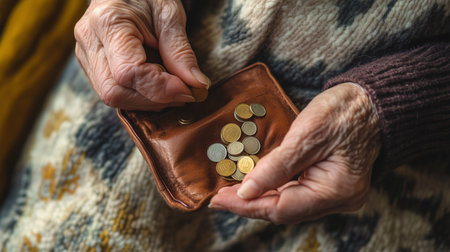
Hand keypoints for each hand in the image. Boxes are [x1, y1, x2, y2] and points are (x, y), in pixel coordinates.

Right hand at [74, 0, 209, 109]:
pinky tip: (157, 85)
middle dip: (153, 99)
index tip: (188, 90)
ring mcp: (87, 55)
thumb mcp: (169, 14)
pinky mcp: (92, 66)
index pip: (128, 72)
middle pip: (114, 91)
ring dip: (148, 100)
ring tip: (172, 86)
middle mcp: (90, 41)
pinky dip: (140, 96)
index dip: (160, 88)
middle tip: (183, 92)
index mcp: (108, 22)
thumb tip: (197, 84)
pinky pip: (114, 92)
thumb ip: (181, 51)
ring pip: (112, 96)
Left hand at [209, 83, 380, 223]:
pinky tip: (255, 184)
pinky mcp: (329, 185)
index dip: (247, 206)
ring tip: (230, 191)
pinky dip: (273, 190)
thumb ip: (276, 166)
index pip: (282, 209)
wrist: (371, 102)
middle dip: (249, 204)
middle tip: (219, 196)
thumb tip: (246, 192)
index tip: (218, 199)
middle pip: (284, 210)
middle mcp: (338, 200)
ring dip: (259, 198)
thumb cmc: (345, 112)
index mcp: (336, 190)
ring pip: (289, 204)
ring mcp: (335, 194)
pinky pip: (296, 194)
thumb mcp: (307, 134)